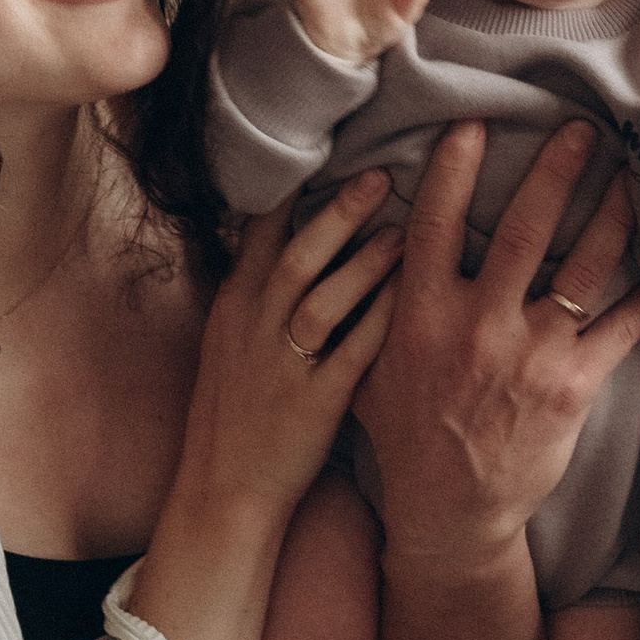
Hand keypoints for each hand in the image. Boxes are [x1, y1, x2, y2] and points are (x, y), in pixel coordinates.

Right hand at [175, 174, 403, 529]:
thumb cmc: (238, 415)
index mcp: (235, 305)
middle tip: (381, 174)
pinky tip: (418, 296)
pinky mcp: (314, 402)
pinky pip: (353, 352)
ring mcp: (281, 364)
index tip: (328, 147)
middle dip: (339, 213)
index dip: (293, 189)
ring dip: (366, 261)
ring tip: (408, 230)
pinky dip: (383, 319)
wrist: (222, 491)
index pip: (260, 232)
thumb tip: (297, 238)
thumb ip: (263, 292)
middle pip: (297, 255)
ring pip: (323, 299)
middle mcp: (254, 326)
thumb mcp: (234, 342)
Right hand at [352, 118, 639, 564]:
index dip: (456, 169)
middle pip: (527, 228)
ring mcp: (531, 354)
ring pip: (584, 266)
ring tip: (631, 180)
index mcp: (421, 314)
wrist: (449, 510)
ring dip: (613, 215)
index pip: (437, 224)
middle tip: (583, 129)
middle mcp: (478, 326)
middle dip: (559, 170)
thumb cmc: (406, 435)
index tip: (474, 124)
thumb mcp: (369, 368)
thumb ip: (376, 307)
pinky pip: (622, 328)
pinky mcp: (572, 386)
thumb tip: (371, 244)